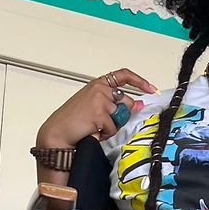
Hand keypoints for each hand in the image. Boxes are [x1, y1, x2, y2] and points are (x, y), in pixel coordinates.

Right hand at [37, 69, 153, 151]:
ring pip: (120, 116)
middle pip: (126, 102)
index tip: (151, 89)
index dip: (140, 81)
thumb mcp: (95, 107)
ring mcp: (100, 99)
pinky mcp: (100, 112)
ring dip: (111, 126)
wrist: (57, 133)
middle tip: (103, 123)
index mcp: (98, 84)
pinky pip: (113, 128)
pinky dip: (105, 134)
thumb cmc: (72, 121)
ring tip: (94, 127)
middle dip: (120, 116)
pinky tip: (92, 131)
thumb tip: (138, 104)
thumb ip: (115, 104)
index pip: (123, 75)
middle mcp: (100, 88)